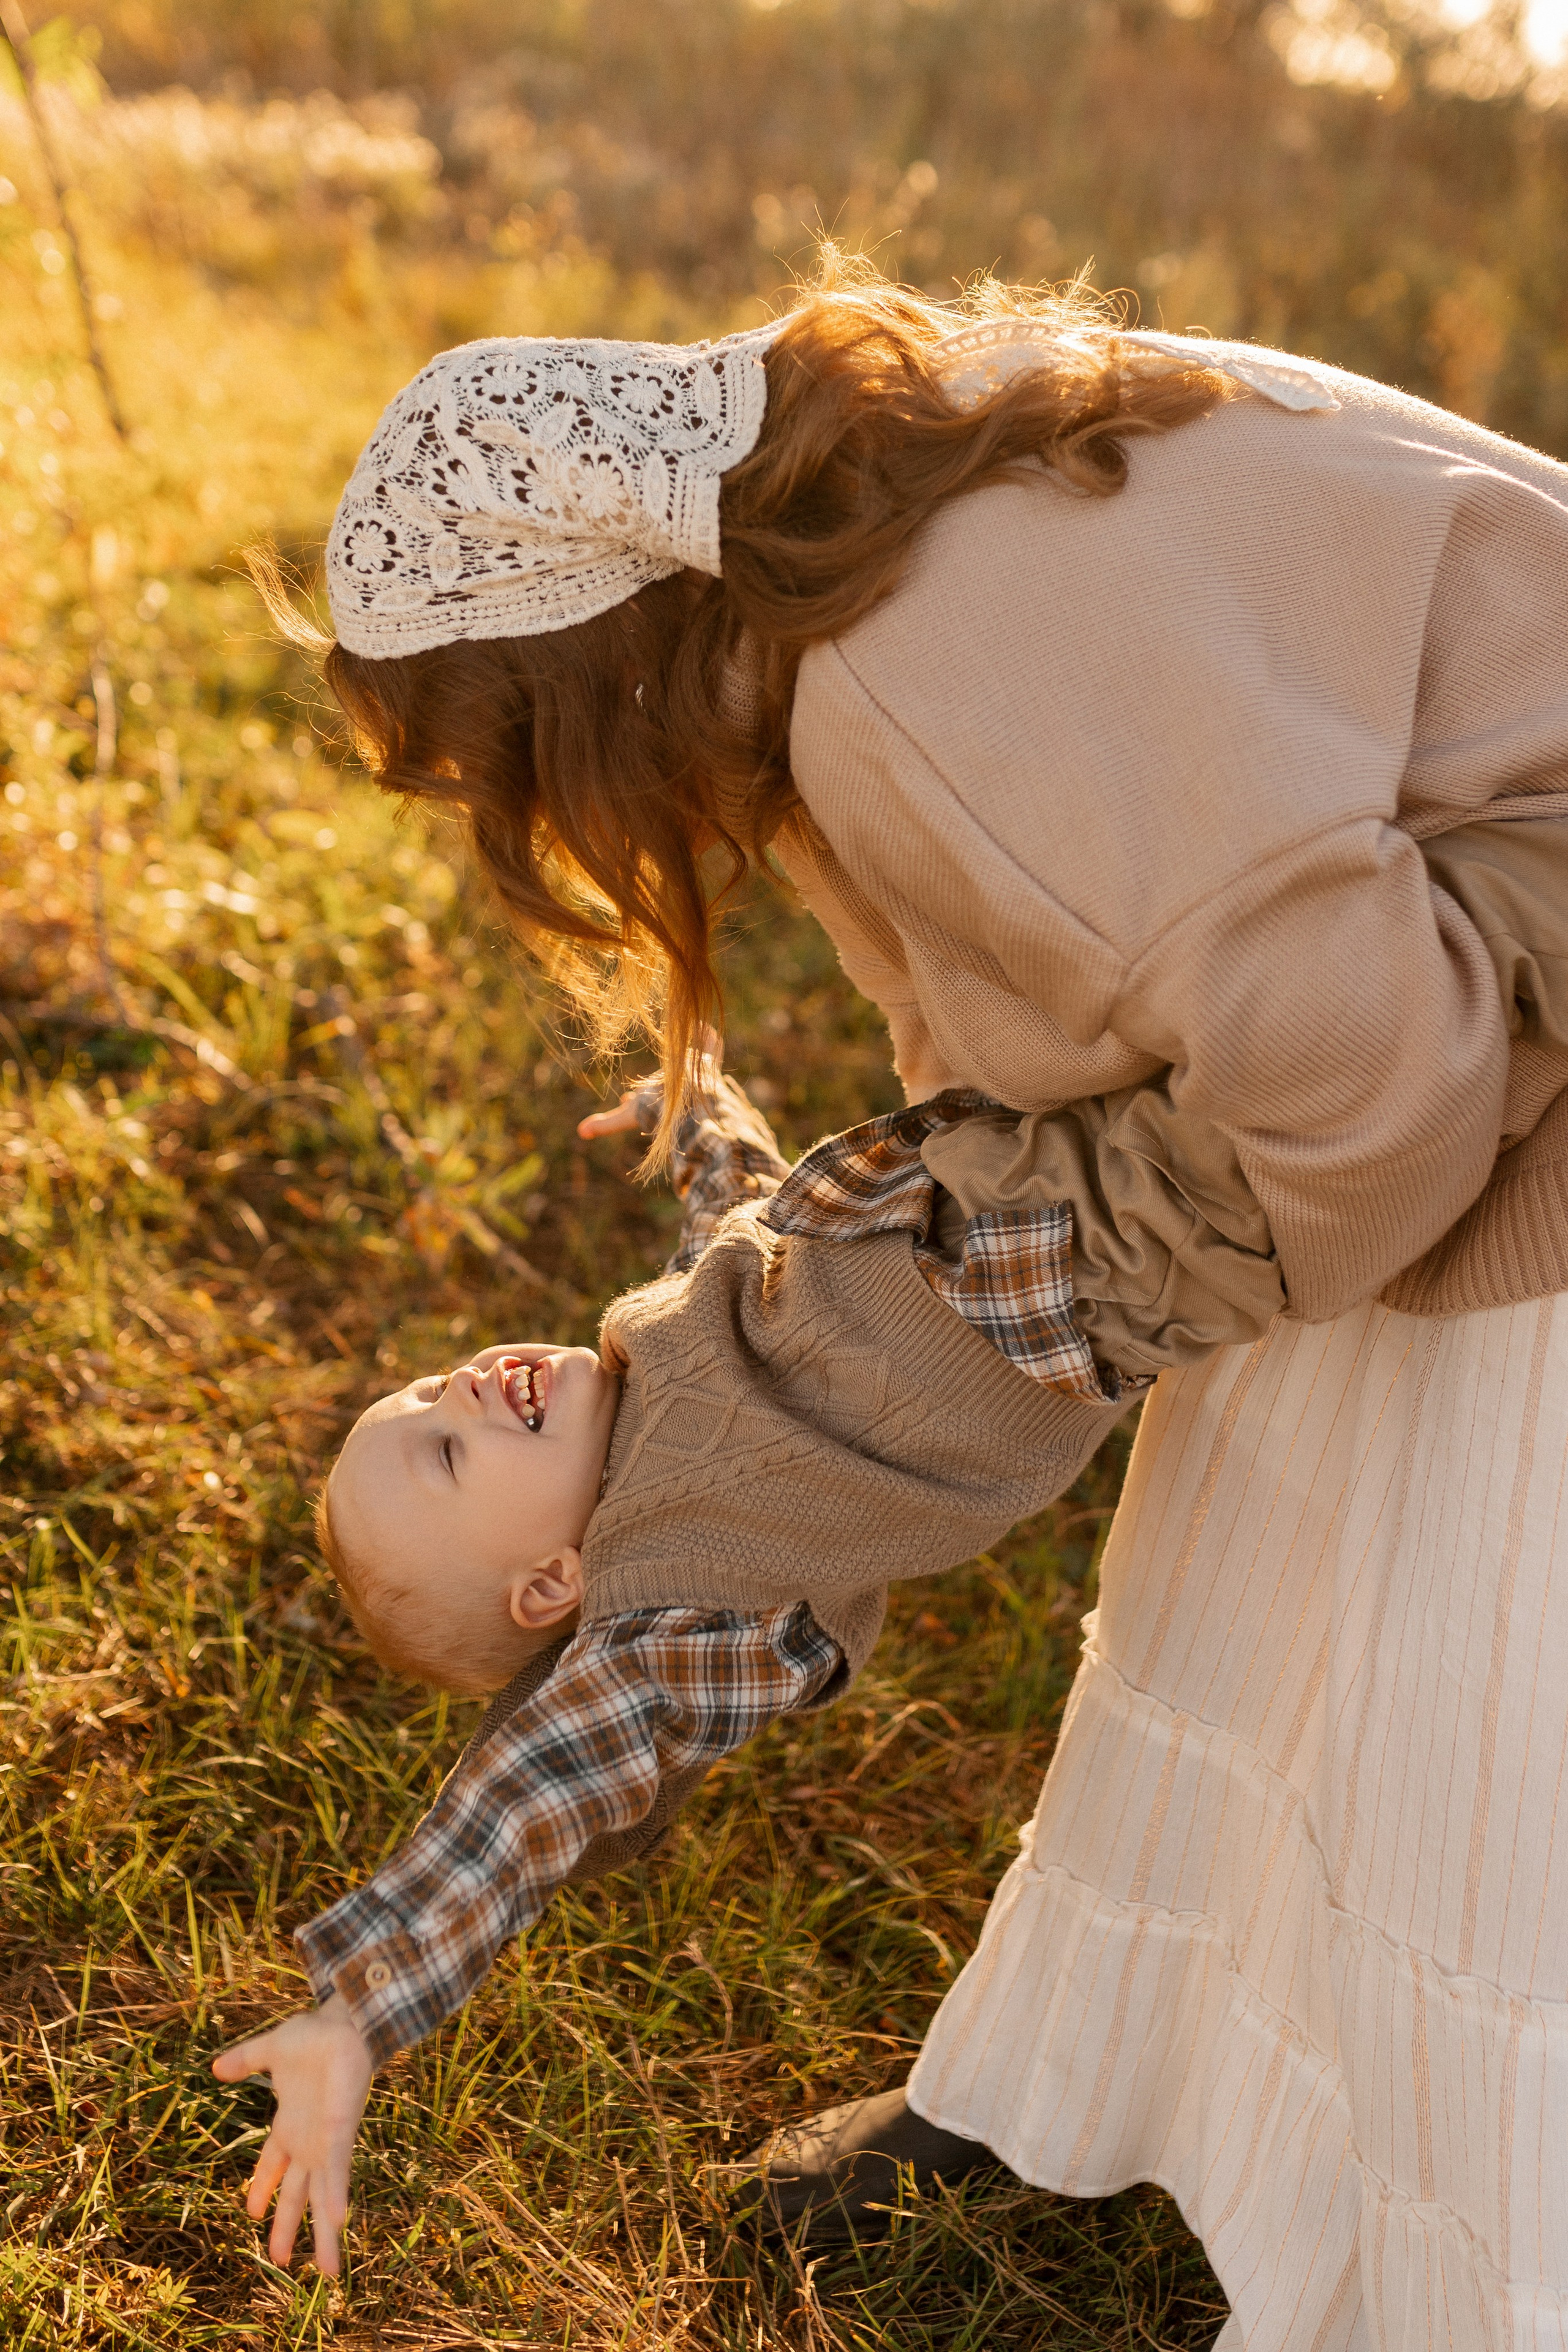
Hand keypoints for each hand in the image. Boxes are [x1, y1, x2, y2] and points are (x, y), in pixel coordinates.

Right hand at [212, 1997, 374, 2277]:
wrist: (346, 2016)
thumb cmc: (316, 2033)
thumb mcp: (271, 2050)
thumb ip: (245, 2060)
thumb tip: (215, 2067)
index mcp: (291, 2123)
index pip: (273, 2164)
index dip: (262, 2189)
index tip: (252, 2213)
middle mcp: (310, 2139)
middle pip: (296, 2193)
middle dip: (286, 2227)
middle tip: (280, 2263)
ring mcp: (327, 2139)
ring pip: (322, 2196)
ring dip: (323, 2234)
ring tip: (327, 2272)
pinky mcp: (342, 2131)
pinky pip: (338, 2170)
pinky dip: (336, 2196)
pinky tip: (337, 2222)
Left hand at [576, 1028, 722, 1141]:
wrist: (687, 1103)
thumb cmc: (655, 1109)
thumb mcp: (626, 1116)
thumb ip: (605, 1124)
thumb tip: (580, 1132)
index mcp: (656, 1097)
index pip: (641, 1099)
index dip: (632, 1101)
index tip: (625, 1098)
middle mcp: (676, 1085)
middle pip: (666, 1081)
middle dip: (662, 1079)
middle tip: (657, 1071)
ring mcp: (695, 1073)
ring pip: (689, 1063)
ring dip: (687, 1056)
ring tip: (681, 1039)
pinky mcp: (710, 1063)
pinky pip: (710, 1047)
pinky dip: (707, 1038)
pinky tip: (702, 1024)